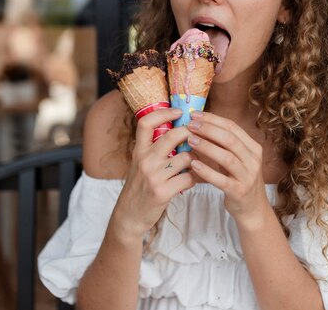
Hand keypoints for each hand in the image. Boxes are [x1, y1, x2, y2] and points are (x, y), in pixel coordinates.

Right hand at [112, 108, 195, 242]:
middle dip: (190, 133)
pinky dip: (194, 178)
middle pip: (172, 135)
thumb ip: (154, 147)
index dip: (163, 112)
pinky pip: (188, 178)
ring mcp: (153, 176)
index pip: (146, 122)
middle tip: (198, 136)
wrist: (129, 215)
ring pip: (186, 157)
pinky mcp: (162, 192)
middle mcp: (144, 160)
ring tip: (197, 163)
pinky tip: (192, 180)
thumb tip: (178, 129)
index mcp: (139, 150)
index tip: (179, 112)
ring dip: (196, 159)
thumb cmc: (140, 186)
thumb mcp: (140, 163)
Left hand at [186, 111, 269, 228]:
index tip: (194, 114)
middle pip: (230, 139)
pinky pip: (222, 180)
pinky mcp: (239, 192)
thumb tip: (199, 124)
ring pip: (227, 157)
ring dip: (207, 147)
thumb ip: (224, 143)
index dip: (213, 119)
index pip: (232, 127)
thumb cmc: (239, 179)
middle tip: (190, 125)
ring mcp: (248, 176)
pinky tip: (193, 164)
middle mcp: (253, 160)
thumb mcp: (237, 159)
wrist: (252, 208)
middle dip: (208, 130)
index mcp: (253, 148)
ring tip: (190, 140)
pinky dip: (207, 171)